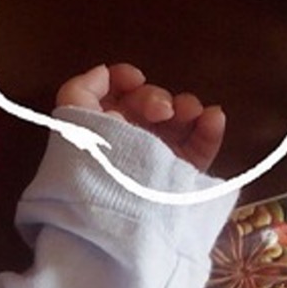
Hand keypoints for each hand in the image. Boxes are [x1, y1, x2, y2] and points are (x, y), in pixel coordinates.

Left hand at [56, 63, 224, 171]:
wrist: (121, 215)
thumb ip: (80, 91)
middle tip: (160, 111)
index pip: (113, 94)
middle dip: (155, 97)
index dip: (124, 79)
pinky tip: (213, 118)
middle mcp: (128, 139)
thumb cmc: (95, 165)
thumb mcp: (73, 124)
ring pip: (178, 120)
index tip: (135, 79)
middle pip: (147, 103)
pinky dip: (210, 129)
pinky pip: (201, 147)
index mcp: (99, 126)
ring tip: (189, 113)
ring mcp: (157, 156)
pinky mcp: (183, 174)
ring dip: (187, 107)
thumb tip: (102, 72)